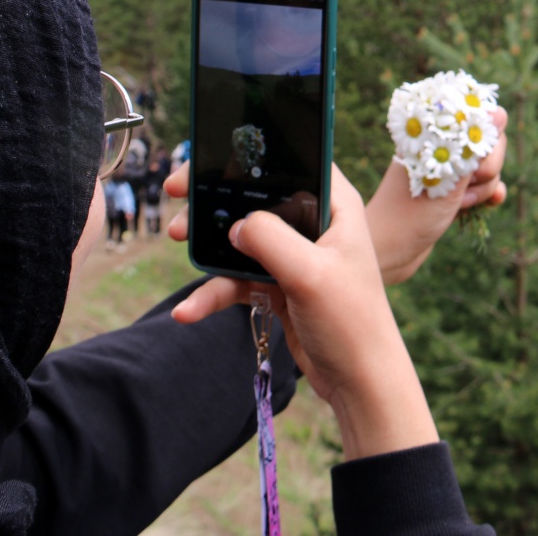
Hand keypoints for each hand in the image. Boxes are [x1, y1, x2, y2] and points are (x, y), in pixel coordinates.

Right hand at [171, 167, 439, 460]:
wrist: (360, 381)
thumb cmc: (353, 322)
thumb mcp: (312, 274)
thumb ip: (271, 240)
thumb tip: (234, 224)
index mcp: (335, 205)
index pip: (290, 161)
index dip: (249, 155)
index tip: (206, 159)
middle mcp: (314, 224)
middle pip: (256, 197)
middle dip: (215, 198)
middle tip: (178, 197)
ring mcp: (293, 255)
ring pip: (240, 238)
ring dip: (208, 243)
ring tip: (177, 241)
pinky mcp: (278, 285)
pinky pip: (237, 280)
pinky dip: (212, 292)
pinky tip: (188, 310)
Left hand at [365, 107, 507, 284]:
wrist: (389, 252)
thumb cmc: (408, 216)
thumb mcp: (446, 181)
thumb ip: (473, 149)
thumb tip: (499, 114)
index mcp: (432, 136)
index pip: (474, 116)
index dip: (485, 134)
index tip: (477, 157)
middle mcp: (441, 149)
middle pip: (487, 142)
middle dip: (488, 166)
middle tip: (469, 184)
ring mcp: (449, 172)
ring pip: (487, 168)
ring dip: (483, 187)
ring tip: (461, 205)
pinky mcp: (454, 193)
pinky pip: (484, 187)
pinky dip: (488, 195)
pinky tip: (490, 205)